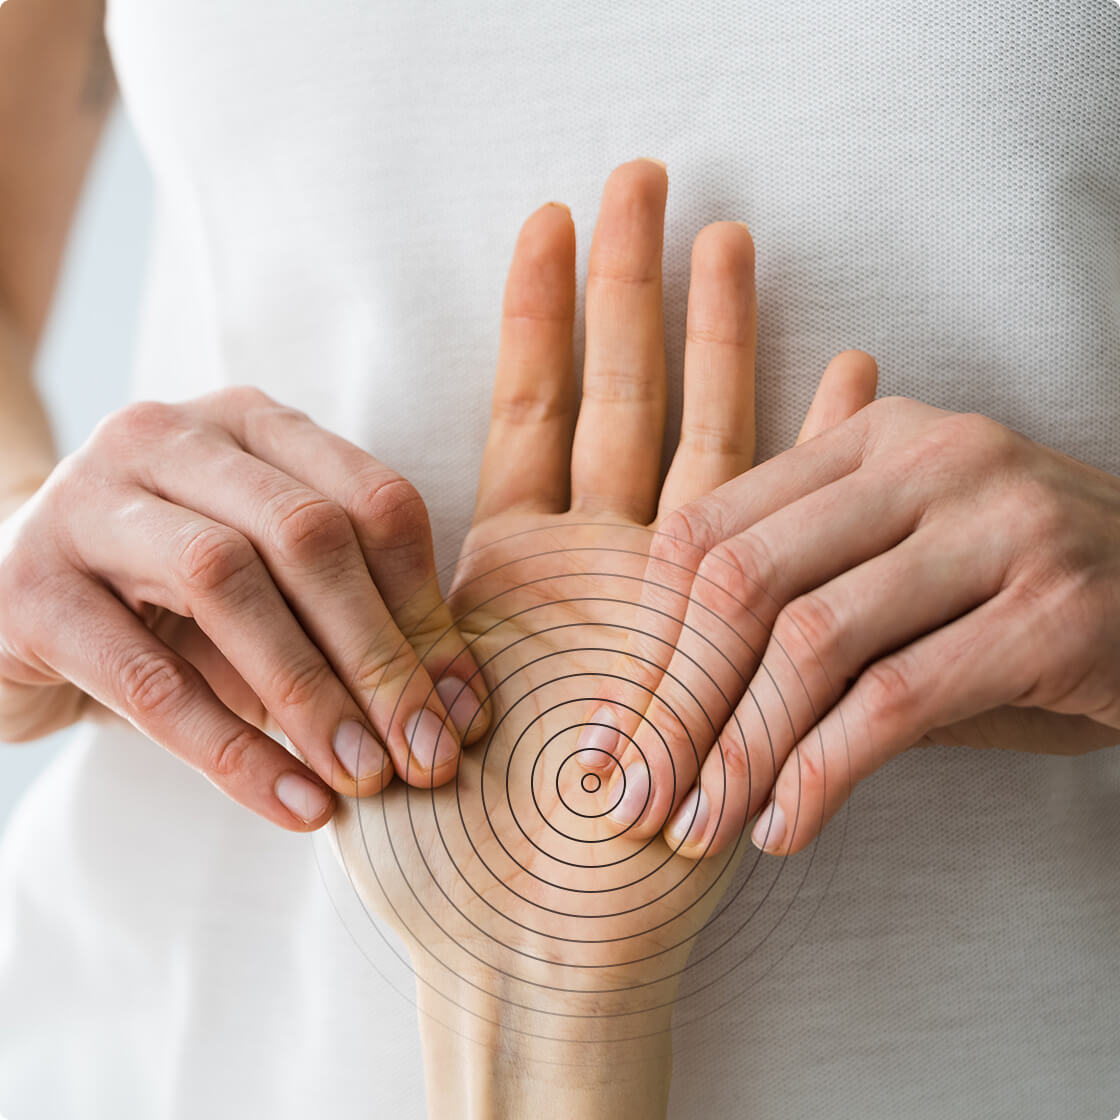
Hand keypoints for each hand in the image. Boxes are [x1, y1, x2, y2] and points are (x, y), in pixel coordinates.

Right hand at [0, 388, 489, 829]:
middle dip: (380, 654)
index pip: (374, 500)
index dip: (428, 609)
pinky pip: (146, 676)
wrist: (11, 600)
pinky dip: (230, 748)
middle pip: (308, 533)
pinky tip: (292, 802)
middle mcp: (172, 438)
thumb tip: (461, 714)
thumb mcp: (277, 595)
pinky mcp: (28, 586)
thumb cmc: (173, 601)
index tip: (462, 708)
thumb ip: (360, 628)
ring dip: (310, 693)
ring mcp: (90, 500)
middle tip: (425, 756)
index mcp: (254, 427)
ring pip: (225, 581)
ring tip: (363, 778)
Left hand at [328, 158, 874, 1117]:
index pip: (530, 404)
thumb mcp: (380, 695)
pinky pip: (780, 527)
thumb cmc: (445, 849)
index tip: (548, 220)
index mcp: (507, 562)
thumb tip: (340, 508)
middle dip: (629, 287)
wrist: (540, 949)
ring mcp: (671, 595)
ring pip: (704, 437)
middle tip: (644, 181)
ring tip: (735, 243)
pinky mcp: (729, 641)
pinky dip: (817, 449)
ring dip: (725, 342)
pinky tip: (852, 376)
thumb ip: (385, 601)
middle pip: (620, 393)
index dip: (539, 311)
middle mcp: (597, 563)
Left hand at [592, 395, 1119, 860]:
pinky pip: (898, 700)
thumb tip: (661, 710)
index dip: (644, 640)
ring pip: (811, 644)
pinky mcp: (1054, 611)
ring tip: (705, 827)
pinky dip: (825, 773)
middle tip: (638, 797)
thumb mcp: (900, 569)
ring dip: (741, 753)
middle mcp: (928, 460)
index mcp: (867, 439)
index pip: (705, 530)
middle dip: (675, 706)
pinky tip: (789, 828)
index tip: (612, 733)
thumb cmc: (1015, 592)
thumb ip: (798, 599)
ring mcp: (997, 525)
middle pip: (743, 582)